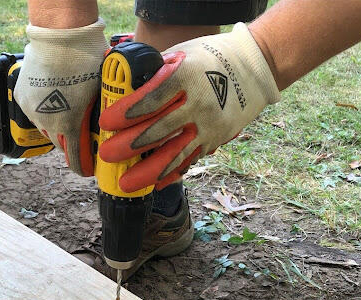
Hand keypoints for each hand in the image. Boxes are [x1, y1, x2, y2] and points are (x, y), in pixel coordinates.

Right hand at [14, 19, 106, 175]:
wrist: (60, 37)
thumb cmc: (85, 61)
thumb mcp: (100, 93)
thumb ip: (98, 115)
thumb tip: (107, 127)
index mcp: (70, 126)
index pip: (74, 159)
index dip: (81, 167)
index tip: (85, 170)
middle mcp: (48, 123)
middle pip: (59, 143)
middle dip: (69, 141)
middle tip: (78, 134)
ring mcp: (32, 111)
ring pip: (45, 128)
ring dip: (55, 126)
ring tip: (64, 113)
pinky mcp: (22, 98)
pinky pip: (34, 113)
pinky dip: (42, 111)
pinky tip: (51, 100)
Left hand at [99, 23, 280, 190]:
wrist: (253, 69)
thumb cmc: (210, 59)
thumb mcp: (182, 54)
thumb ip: (156, 72)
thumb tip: (126, 86)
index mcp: (187, 78)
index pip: (152, 99)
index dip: (127, 112)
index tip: (106, 122)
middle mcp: (198, 104)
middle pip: (159, 130)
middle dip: (129, 145)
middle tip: (107, 154)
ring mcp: (208, 126)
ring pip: (175, 154)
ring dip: (148, 171)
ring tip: (126, 183)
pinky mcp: (214, 140)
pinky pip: (190, 161)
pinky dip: (171, 174)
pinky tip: (154, 184)